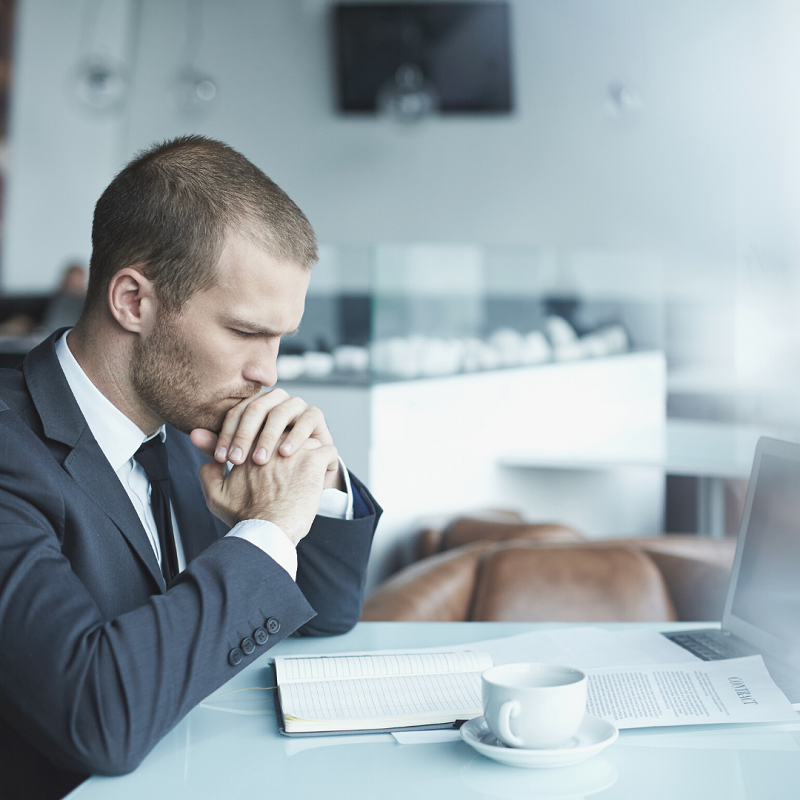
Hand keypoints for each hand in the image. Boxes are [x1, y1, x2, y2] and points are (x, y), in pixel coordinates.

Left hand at [190, 388, 342, 490]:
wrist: (299, 484)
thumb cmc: (267, 470)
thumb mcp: (241, 461)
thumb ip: (219, 447)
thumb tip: (194, 435)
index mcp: (253, 407)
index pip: (235, 413)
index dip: (226, 435)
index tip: (220, 459)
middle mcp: (274, 402)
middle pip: (256, 409)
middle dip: (244, 435)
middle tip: (237, 461)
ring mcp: (296, 406)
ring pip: (280, 412)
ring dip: (268, 436)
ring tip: (260, 460)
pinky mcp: (315, 416)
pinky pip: (307, 419)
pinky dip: (296, 436)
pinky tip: (285, 454)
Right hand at [199, 435, 335, 545]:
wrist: (267, 531)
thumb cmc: (244, 516)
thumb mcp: (215, 494)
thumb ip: (209, 472)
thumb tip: (211, 460)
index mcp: (249, 445)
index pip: (268, 432)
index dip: (275, 449)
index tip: (278, 469)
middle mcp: (271, 441)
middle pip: (289, 433)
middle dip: (294, 450)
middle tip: (296, 473)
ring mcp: (293, 448)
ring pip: (310, 440)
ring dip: (312, 456)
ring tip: (310, 477)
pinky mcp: (312, 459)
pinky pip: (329, 451)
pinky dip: (328, 465)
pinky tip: (321, 480)